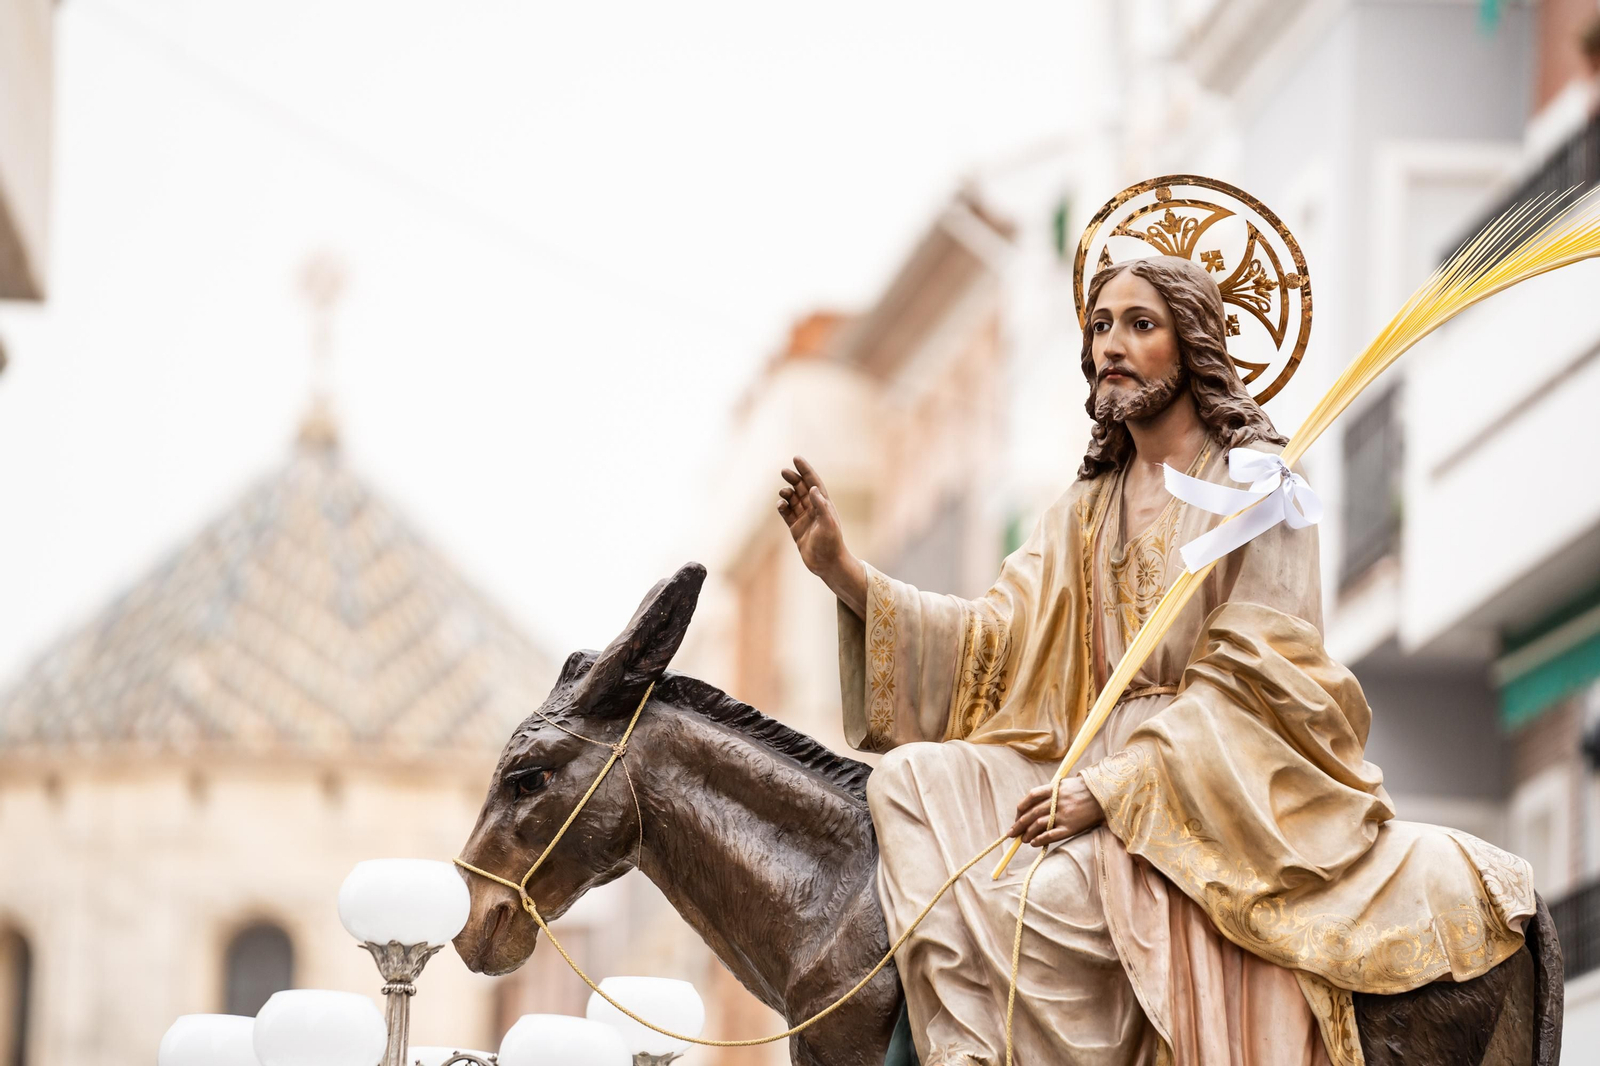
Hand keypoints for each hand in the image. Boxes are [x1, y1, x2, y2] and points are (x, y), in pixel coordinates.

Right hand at [778, 456, 865, 615]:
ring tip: (782, 492)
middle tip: (784, 471)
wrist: (828, 565)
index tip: (796, 458)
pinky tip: (780, 505)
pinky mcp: (796, 530)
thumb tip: (812, 489)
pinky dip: (782, 508)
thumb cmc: (831, 544)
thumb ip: (821, 506)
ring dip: (787, 493)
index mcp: (824, 505)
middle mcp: (815, 510)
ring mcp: (805, 519)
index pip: (813, 483)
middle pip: (802, 489)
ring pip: (793, 500)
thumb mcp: (828, 524)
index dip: (806, 470)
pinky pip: (787, 514)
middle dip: (794, 478)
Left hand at [1007, 777, 1103, 848]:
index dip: (1020, 808)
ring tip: (1022, 840)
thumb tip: (1032, 807)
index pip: (1031, 797)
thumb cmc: (1084, 791)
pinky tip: (1034, 843)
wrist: (1106, 797)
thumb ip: (1050, 793)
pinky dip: (1039, 840)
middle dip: (1019, 825)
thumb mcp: (1065, 785)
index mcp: (1055, 789)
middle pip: (1031, 813)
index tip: (1016, 817)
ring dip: (1027, 834)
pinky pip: (1050, 835)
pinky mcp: (1071, 827)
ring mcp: (1064, 815)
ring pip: (1038, 825)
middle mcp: (1057, 801)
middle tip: (1011, 833)